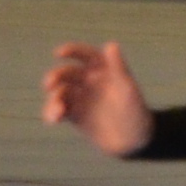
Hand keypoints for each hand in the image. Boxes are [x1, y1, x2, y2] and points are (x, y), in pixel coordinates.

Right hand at [38, 38, 153, 155]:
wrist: (134, 141)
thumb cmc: (136, 112)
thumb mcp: (128, 90)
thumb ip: (119, 68)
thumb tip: (111, 44)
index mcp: (104, 70)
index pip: (86, 55)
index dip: (72, 51)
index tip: (59, 53)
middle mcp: (89, 81)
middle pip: (67, 73)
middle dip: (56, 76)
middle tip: (50, 83)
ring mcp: (81, 98)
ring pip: (60, 93)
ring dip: (53, 98)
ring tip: (57, 110)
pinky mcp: (75, 115)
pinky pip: (59, 111)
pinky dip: (52, 113)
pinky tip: (53, 119)